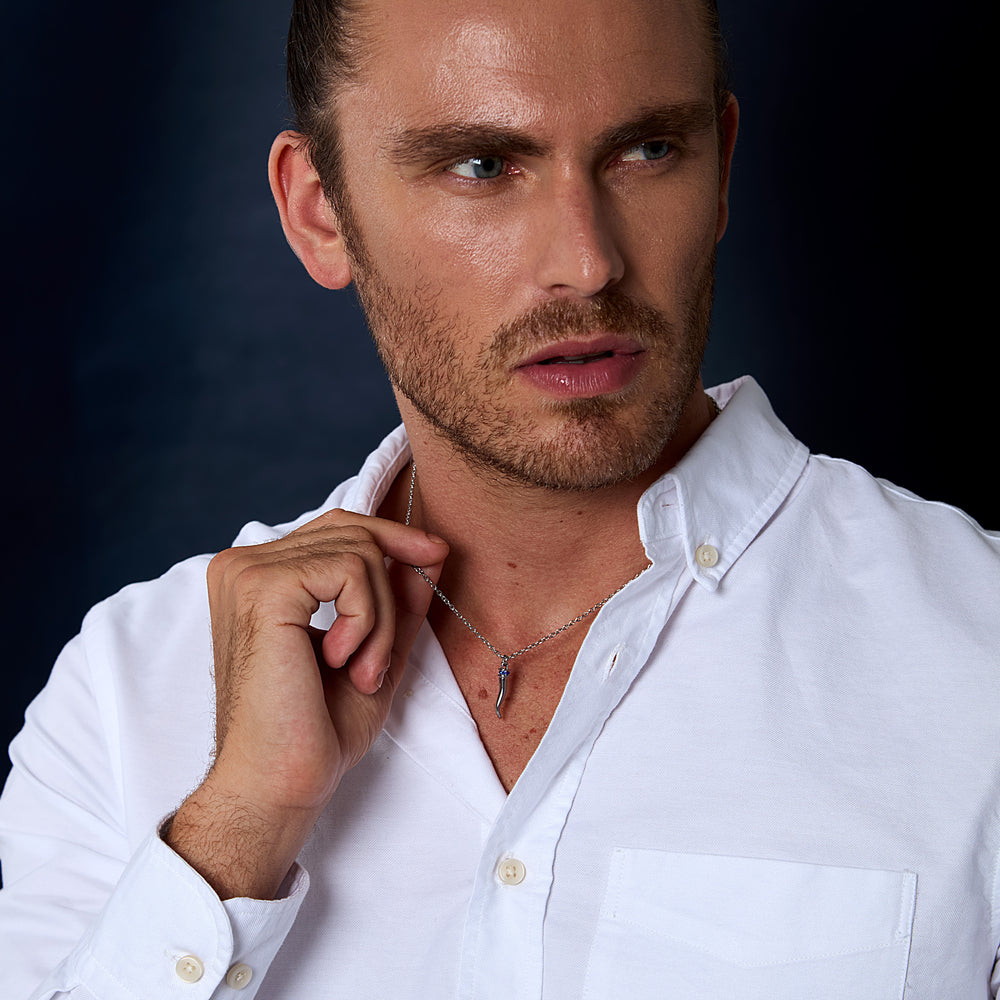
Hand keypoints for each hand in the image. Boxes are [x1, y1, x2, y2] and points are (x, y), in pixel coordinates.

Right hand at [165, 509, 447, 898]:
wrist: (279, 782)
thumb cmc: (315, 728)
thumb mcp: (373, 648)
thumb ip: (397, 598)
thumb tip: (432, 550)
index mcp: (259, 576)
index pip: (338, 528)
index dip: (391, 536)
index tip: (435, 553)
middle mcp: (244, 564)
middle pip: (353, 532)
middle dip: (389, 593)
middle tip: (380, 659)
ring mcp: (249, 572)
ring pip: (360, 554)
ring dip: (379, 620)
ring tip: (360, 672)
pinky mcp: (264, 587)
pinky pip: (351, 572)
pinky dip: (367, 621)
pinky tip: (342, 662)